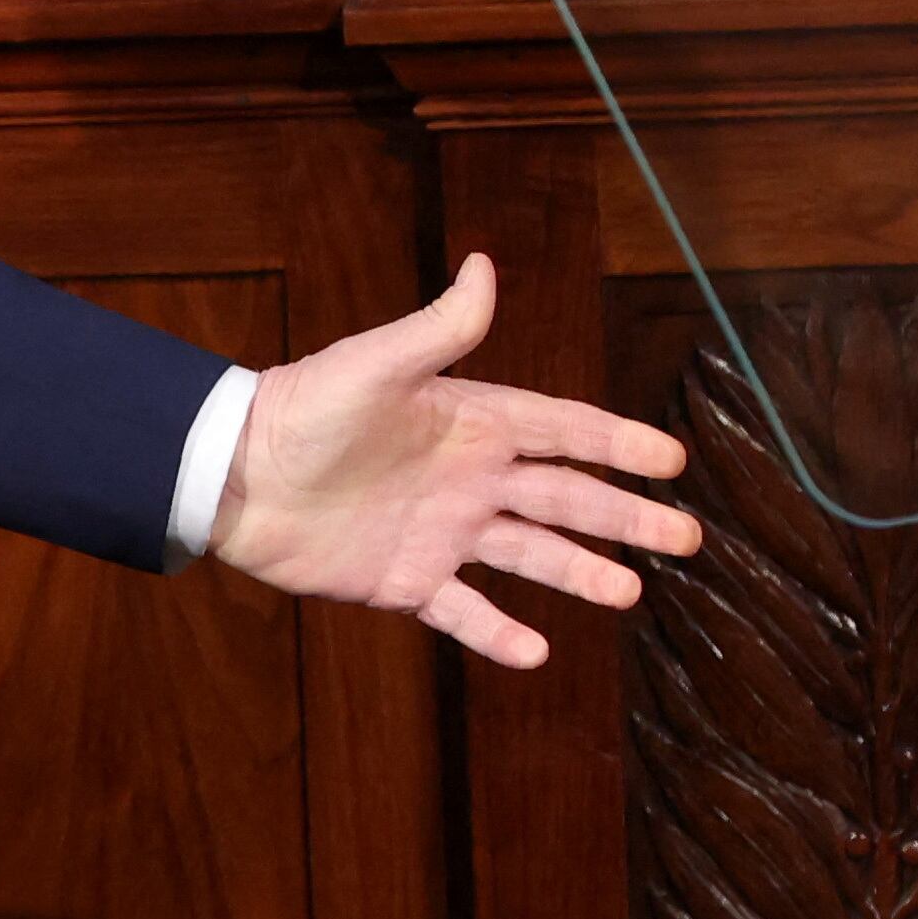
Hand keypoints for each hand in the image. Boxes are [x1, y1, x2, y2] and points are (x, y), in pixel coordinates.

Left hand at [212, 254, 698, 668]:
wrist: (230, 475)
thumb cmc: (300, 408)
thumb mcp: (374, 365)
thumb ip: (438, 329)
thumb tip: (484, 264)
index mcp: (468, 422)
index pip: (561, 430)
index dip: (616, 442)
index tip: (673, 458)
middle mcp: (466, 479)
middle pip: (564, 498)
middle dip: (625, 516)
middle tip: (686, 537)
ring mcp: (441, 532)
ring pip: (530, 556)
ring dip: (580, 574)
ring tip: (631, 593)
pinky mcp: (406, 579)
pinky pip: (463, 613)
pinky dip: (499, 635)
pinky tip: (538, 654)